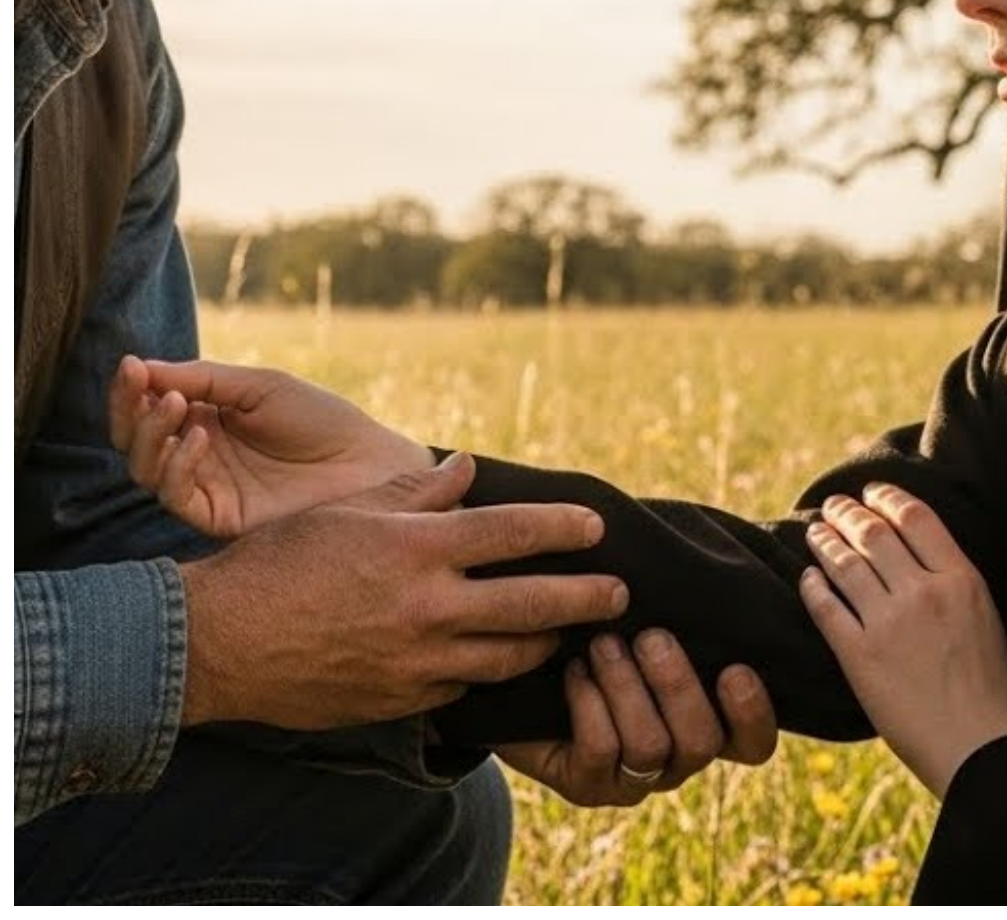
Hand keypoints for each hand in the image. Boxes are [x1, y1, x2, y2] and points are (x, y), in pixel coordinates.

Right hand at [110, 355, 433, 535]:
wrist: (366, 461)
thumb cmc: (321, 418)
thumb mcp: (259, 387)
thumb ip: (203, 379)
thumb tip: (140, 367)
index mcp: (206, 419)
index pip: (149, 407)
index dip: (132, 389)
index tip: (130, 365)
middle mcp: (199, 456)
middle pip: (135, 441)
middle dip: (129, 411)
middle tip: (141, 385)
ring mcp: (207, 488)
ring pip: (145, 470)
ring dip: (151, 435)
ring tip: (178, 406)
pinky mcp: (219, 518)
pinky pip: (176, 497)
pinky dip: (177, 465)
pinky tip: (199, 438)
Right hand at [178, 451, 629, 728]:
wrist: (221, 643)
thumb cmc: (280, 562)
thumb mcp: (348, 510)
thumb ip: (416, 492)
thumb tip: (467, 468)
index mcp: (418, 549)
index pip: (514, 533)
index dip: (563, 528)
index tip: (598, 525)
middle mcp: (429, 608)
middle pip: (533, 604)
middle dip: (586, 599)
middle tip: (620, 594)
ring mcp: (418, 662)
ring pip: (508, 656)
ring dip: (545, 642)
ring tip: (568, 632)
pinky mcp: (402, 701)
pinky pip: (464, 686)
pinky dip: (488, 671)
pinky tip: (499, 660)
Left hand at [495, 628, 777, 806]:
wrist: (524, 672)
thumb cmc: (599, 632)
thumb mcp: (641, 619)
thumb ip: (676, 608)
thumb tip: (696, 566)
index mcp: (705, 720)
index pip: (753, 743)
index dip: (752, 714)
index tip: (735, 669)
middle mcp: (676, 756)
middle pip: (702, 743)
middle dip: (676, 685)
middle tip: (651, 637)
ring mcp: (632, 778)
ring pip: (649, 747)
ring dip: (626, 687)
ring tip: (603, 643)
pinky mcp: (587, 784)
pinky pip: (601, 751)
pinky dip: (589, 704)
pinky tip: (575, 670)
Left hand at [799, 483, 1006, 798]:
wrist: (980, 750)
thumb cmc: (989, 687)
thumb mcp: (985, 616)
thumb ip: (950, 579)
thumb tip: (912, 548)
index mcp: (961, 580)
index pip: (915, 517)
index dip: (886, 497)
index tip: (870, 493)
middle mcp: (923, 593)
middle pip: (873, 533)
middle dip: (846, 513)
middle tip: (833, 506)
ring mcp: (889, 623)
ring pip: (844, 564)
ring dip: (824, 542)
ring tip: (815, 533)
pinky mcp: (860, 656)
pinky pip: (825, 607)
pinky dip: (812, 585)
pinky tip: (808, 577)